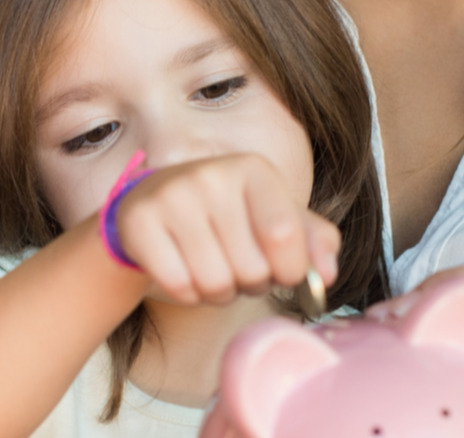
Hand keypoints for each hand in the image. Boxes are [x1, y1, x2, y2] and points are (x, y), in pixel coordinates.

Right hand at [113, 153, 339, 304]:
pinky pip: (178, 286)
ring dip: (218, 292)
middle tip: (237, 265)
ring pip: (214, 283)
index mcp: (253, 169)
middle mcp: (211, 174)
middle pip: (251, 268)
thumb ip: (314, 241)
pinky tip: (183, 269)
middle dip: (251, 283)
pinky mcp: (138, 221)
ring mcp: (171, 195)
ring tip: (212, 269)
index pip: (284, 235)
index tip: (281, 271)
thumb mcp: (276, 216)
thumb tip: (325, 275)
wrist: (157, 202)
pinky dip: (187, 294)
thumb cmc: (228, 215)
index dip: (289, 269)